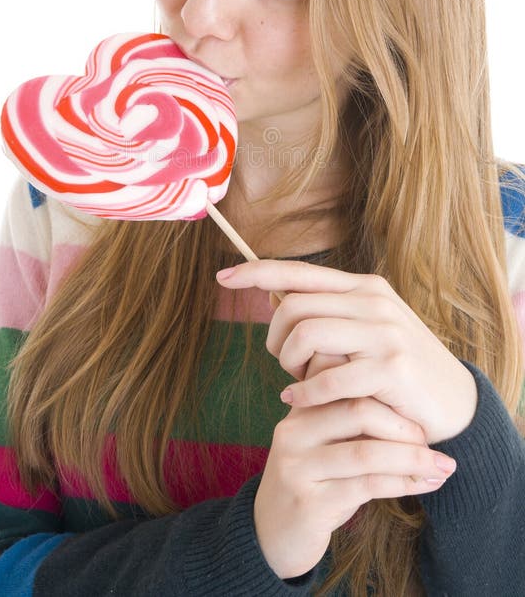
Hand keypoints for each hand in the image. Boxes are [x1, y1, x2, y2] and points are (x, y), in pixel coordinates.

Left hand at [217, 260, 477, 446]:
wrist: (454, 403)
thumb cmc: (397, 369)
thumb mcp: (365, 330)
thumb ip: (328, 314)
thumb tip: (275, 299)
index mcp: (363, 288)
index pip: (299, 272)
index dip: (256, 272)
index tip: (222, 278)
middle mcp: (373, 301)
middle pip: (294, 305)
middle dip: (275, 337)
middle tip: (284, 363)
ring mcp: (384, 332)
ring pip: (306, 333)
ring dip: (289, 362)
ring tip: (297, 381)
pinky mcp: (391, 368)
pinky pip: (327, 376)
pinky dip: (304, 391)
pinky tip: (298, 400)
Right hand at [253, 397, 455, 578]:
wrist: (272, 534)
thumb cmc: (312, 482)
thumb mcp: (324, 442)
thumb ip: (350, 418)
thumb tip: (408, 398)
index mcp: (300, 408)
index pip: (343, 377)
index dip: (385, 386)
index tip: (418, 402)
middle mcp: (293, 431)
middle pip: (358, 410)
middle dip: (404, 425)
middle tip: (432, 440)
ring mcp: (297, 466)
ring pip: (366, 452)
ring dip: (412, 459)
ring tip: (443, 466)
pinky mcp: (309, 502)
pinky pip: (366, 487)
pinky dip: (402, 484)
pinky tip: (424, 484)